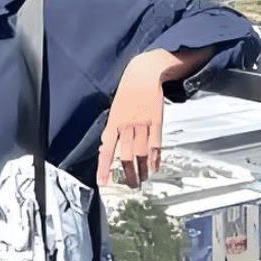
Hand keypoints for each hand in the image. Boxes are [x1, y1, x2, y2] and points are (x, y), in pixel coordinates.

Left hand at [97, 54, 165, 188]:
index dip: (104, 168)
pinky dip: (155, 158)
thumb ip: (111, 130)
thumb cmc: (127, 94)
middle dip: (128, 173)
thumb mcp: (114, 110)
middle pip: (126, 155)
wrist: (143, 75)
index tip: (103, 182)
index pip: (106, 150)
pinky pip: (155, 145)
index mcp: (114, 123)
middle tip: (130, 185)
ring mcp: (142, 124)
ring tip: (142, 179)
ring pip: (141, 153)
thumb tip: (105, 146)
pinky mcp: (156, 122)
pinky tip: (154, 167)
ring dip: (142, 169)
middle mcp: (127, 125)